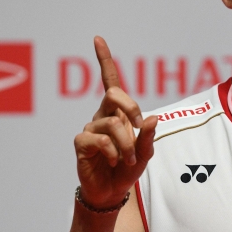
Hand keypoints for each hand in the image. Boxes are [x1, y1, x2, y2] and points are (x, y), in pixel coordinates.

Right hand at [72, 36, 158, 208]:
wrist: (111, 192)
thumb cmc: (127, 169)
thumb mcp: (144, 154)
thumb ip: (148, 136)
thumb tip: (151, 117)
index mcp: (117, 112)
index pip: (111, 81)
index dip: (104, 60)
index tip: (98, 39)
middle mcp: (102, 115)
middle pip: (114, 93)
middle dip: (131, 109)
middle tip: (139, 129)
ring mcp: (90, 128)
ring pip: (112, 123)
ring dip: (126, 144)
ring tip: (126, 160)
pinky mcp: (81, 143)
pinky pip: (99, 139)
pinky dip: (112, 152)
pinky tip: (112, 161)